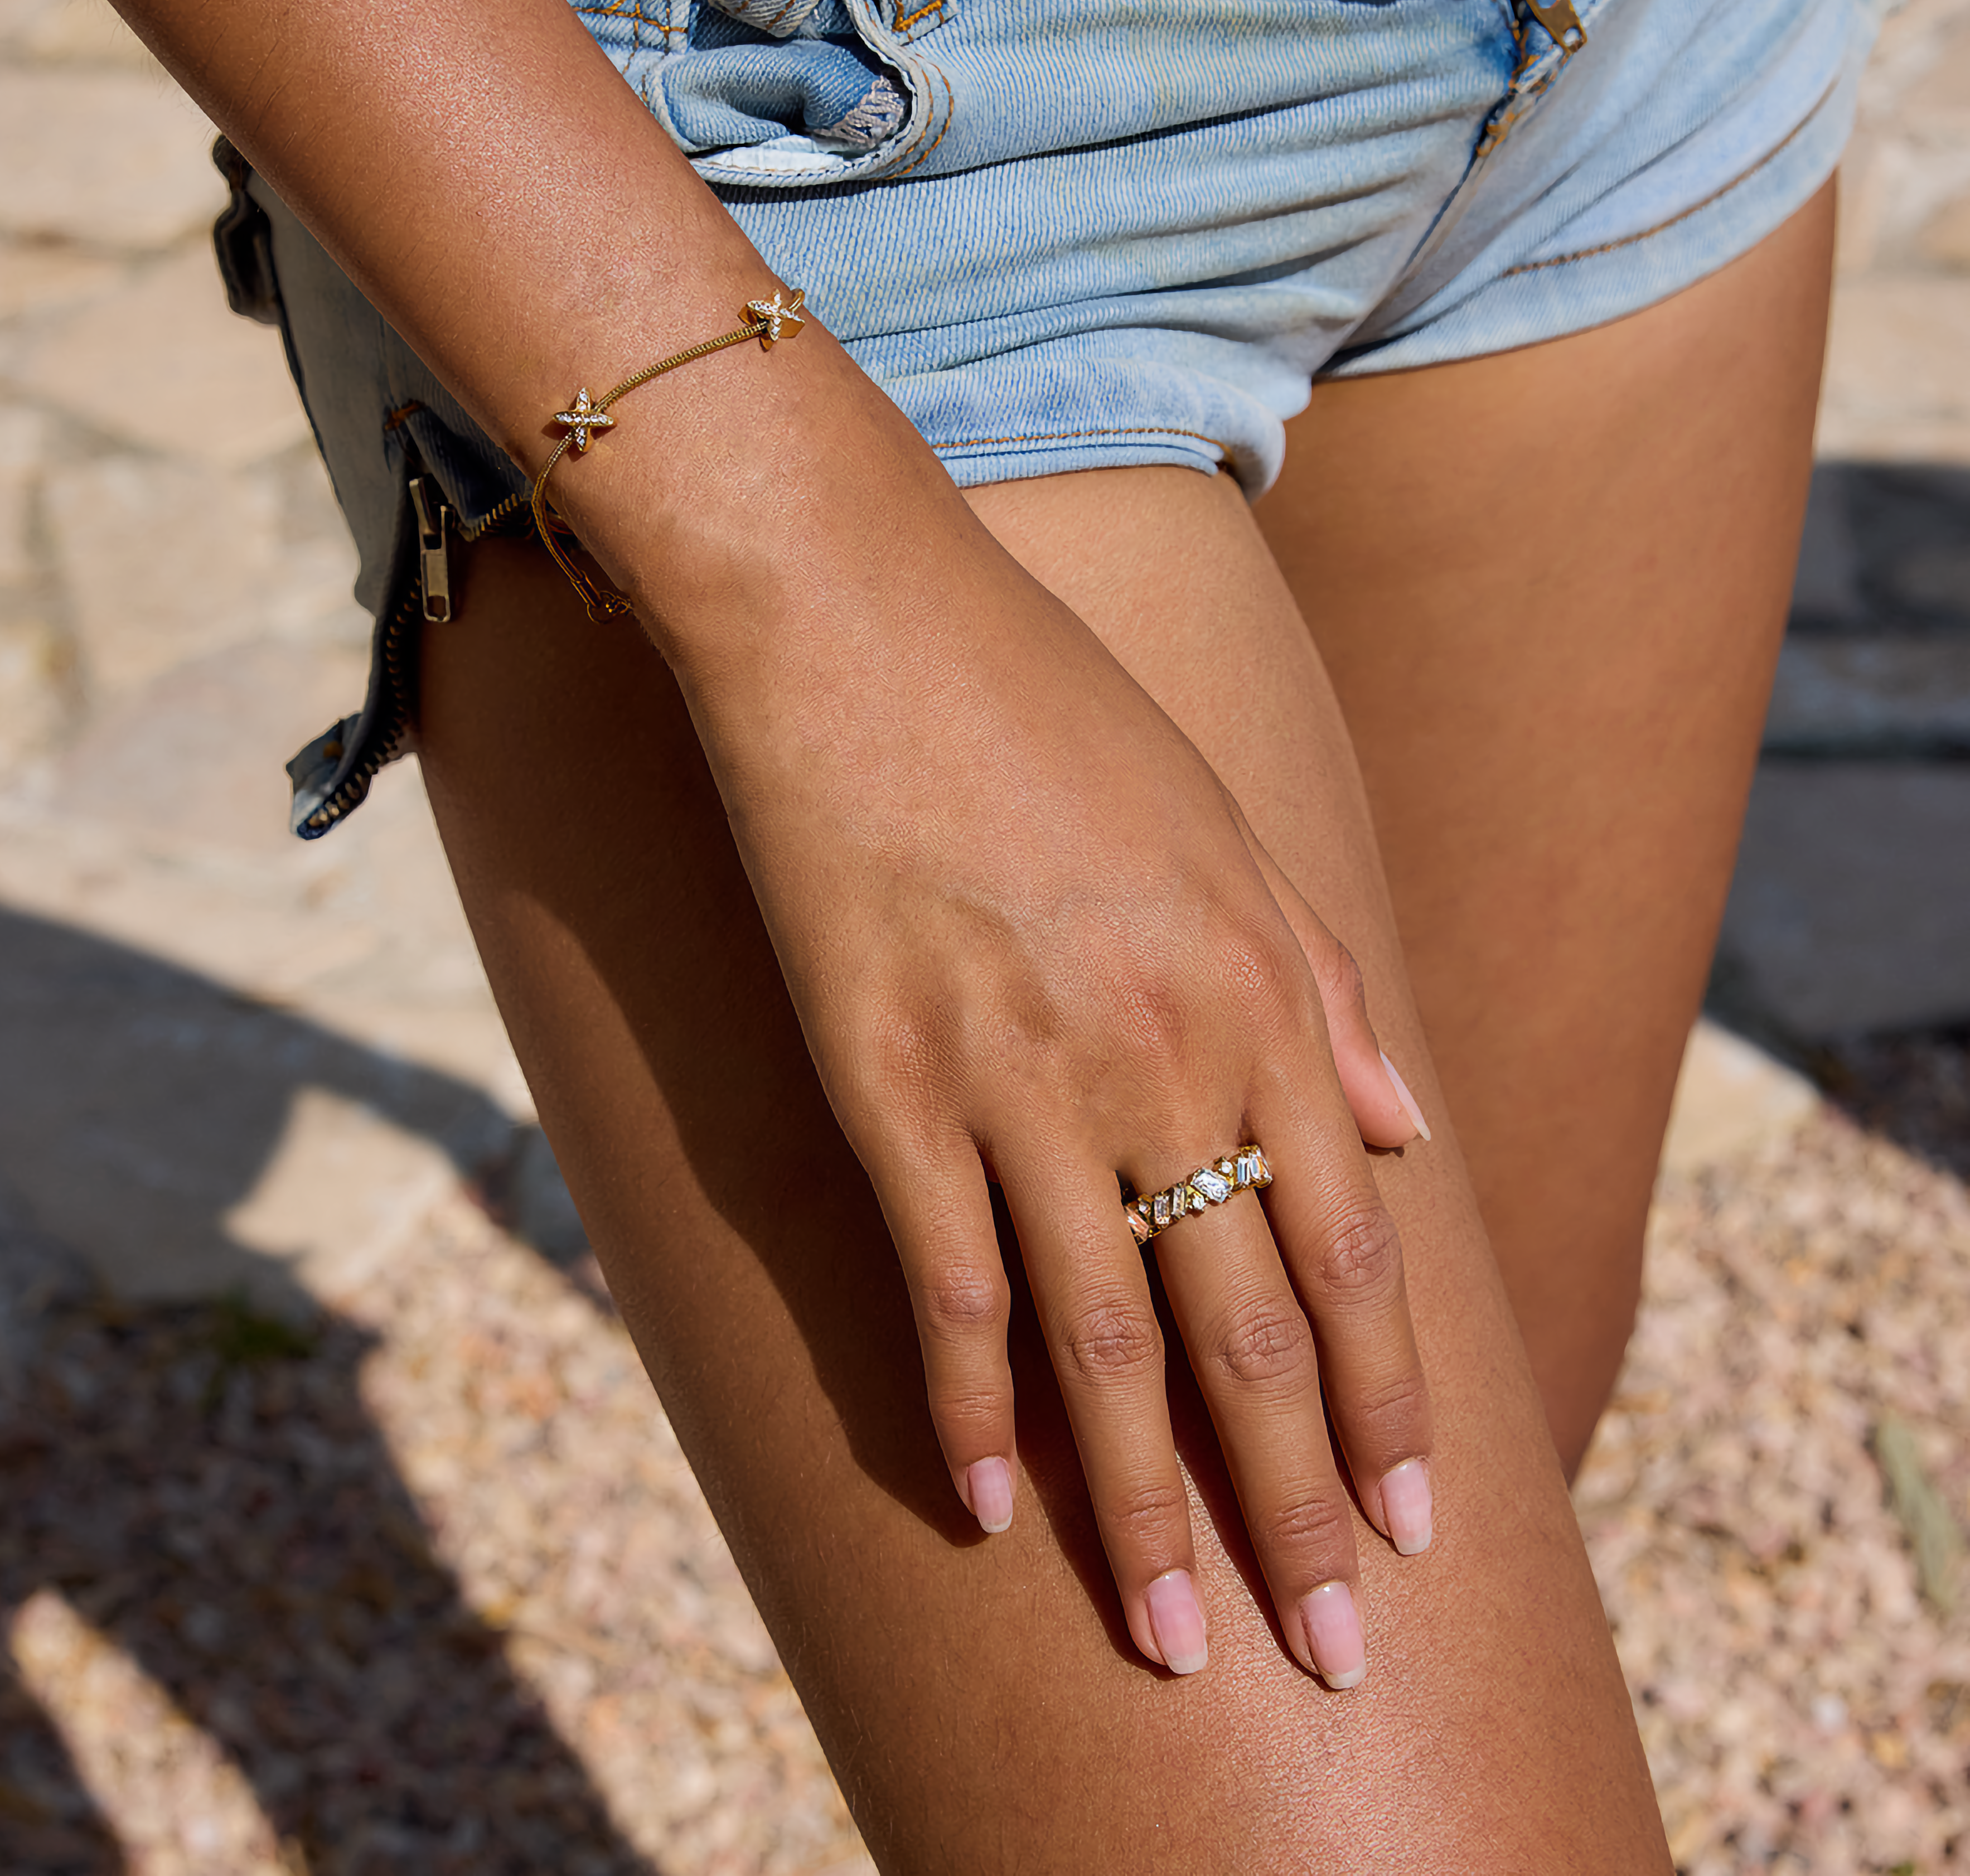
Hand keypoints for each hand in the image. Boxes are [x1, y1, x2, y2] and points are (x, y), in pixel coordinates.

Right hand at [617, 397, 1436, 1687]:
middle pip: (1247, 1329)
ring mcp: (1017, 1081)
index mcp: (1258, 992)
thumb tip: (1407, 1126)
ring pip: (1102, 1344)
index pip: (1352, 1250)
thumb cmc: (1046, 708)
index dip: (1388, 1405)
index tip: (1414, 1528)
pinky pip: (946, 1283)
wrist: (858, 618)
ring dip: (1145, 1507)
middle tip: (1331, 1654)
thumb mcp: (1229, 825)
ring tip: (1174, 1637)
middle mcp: (1159, 1056)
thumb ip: (1326, 981)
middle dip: (1298, 1506)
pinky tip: (990, 1511)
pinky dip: (967, 1410)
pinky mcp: (884, 1084)